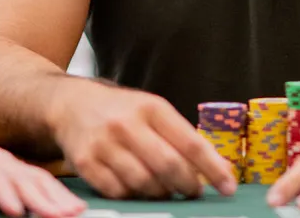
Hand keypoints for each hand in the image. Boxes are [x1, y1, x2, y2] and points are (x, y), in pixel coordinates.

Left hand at [0, 111, 84, 217]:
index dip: (3, 191)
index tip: (16, 209)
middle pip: (22, 178)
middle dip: (43, 199)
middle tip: (60, 216)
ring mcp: (9, 162)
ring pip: (37, 177)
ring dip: (57, 195)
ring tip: (74, 212)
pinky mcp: (16, 167)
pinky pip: (41, 178)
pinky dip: (58, 192)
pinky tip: (72, 204)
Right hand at [52, 79, 237, 199]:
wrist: (72, 104)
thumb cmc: (122, 111)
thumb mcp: (153, 111)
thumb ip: (181, 136)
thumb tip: (217, 168)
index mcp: (152, 107)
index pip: (190, 142)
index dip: (212, 168)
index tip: (228, 186)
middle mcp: (127, 124)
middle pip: (168, 166)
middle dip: (187, 185)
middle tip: (194, 192)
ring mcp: (104, 144)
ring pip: (144, 183)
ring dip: (161, 193)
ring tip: (165, 190)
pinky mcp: (85, 163)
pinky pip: (118, 192)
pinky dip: (133, 196)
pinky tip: (137, 188)